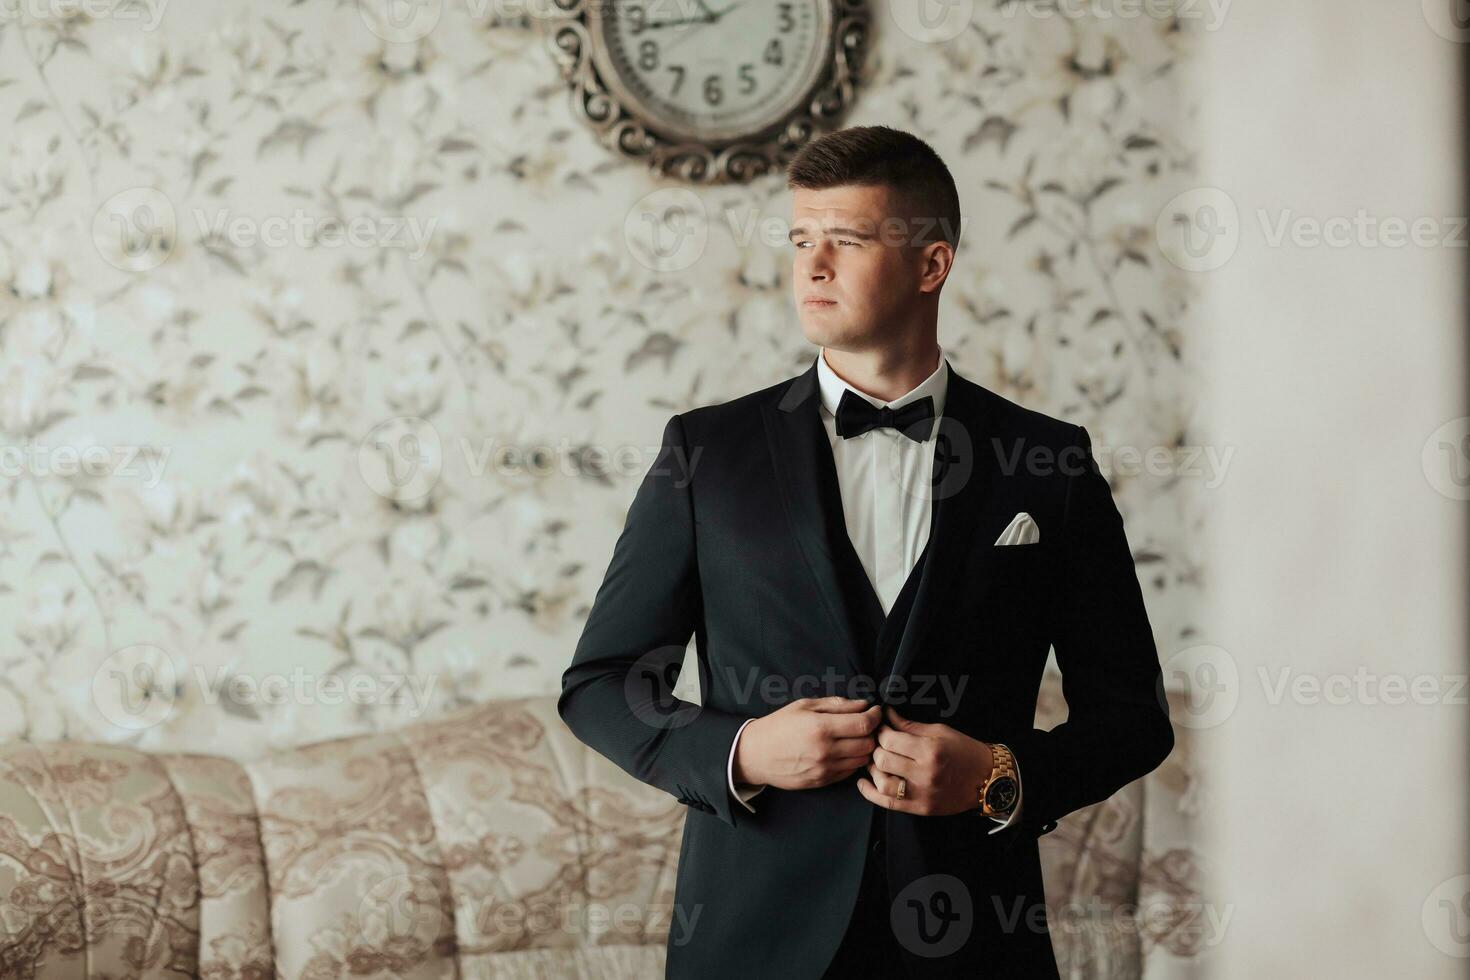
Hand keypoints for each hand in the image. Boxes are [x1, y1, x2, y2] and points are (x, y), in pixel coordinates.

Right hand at [733, 697, 880, 790]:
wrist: (755, 755)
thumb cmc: (778, 726)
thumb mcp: (803, 706)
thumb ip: (835, 704)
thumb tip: (862, 704)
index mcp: (821, 728)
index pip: (864, 724)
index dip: (875, 716)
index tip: (875, 710)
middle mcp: (826, 751)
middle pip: (868, 744)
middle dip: (872, 732)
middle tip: (866, 724)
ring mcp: (825, 769)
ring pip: (862, 760)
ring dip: (864, 748)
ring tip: (856, 737)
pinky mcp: (822, 781)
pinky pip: (849, 772)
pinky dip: (852, 761)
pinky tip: (844, 750)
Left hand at [856, 706, 992, 815]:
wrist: (986, 779)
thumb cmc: (964, 751)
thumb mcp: (939, 731)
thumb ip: (909, 725)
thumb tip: (886, 714)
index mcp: (930, 750)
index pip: (890, 740)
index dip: (881, 731)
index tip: (882, 728)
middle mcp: (924, 774)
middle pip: (882, 760)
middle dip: (876, 749)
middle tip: (879, 743)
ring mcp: (922, 794)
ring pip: (881, 783)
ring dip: (873, 769)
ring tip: (876, 761)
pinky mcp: (920, 808)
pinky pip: (887, 803)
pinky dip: (870, 793)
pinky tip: (864, 782)